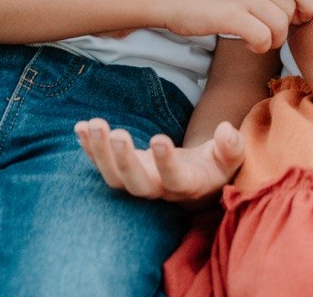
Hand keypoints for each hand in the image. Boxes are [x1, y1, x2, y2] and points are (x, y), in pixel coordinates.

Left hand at [76, 117, 244, 203]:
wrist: (198, 177)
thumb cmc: (216, 164)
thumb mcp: (231, 156)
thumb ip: (232, 146)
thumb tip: (226, 131)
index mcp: (186, 185)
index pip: (174, 179)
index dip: (165, 163)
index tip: (158, 138)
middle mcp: (159, 189)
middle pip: (135, 184)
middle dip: (122, 160)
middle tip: (116, 132)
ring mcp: (139, 181)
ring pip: (113, 178)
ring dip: (100, 152)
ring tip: (93, 124)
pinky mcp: (125, 169)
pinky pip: (102, 164)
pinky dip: (89, 148)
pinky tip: (80, 127)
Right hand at [158, 0, 312, 52]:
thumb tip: (305, 7)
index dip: (307, 7)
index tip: (298, 19)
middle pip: (291, 9)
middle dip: (284, 28)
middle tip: (267, 33)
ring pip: (280, 25)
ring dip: (272, 40)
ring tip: (257, 39)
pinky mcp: (229, 14)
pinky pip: (263, 37)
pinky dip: (259, 46)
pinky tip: (247, 44)